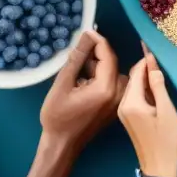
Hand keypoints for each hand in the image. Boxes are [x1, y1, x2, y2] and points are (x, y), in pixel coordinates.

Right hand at [40, 30, 125, 155]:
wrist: (62, 145)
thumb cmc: (58, 117)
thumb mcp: (63, 84)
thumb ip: (77, 59)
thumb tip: (86, 36)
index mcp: (106, 89)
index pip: (108, 56)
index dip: (98, 40)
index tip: (87, 31)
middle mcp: (118, 94)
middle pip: (112, 63)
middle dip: (96, 54)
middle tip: (78, 51)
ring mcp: (118, 102)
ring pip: (113, 72)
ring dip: (97, 66)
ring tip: (77, 70)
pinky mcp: (115, 106)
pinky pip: (113, 83)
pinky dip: (100, 77)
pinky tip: (83, 81)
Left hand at [118, 45, 176, 176]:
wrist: (159, 169)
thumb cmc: (167, 141)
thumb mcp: (167, 111)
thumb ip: (158, 86)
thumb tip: (153, 65)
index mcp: (131, 103)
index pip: (136, 73)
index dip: (146, 60)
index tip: (153, 46)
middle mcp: (123, 105)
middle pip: (133, 79)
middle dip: (145, 67)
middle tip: (158, 55)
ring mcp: (123, 113)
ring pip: (134, 88)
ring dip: (145, 78)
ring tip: (158, 69)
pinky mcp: (128, 118)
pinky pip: (135, 97)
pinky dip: (144, 90)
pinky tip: (155, 88)